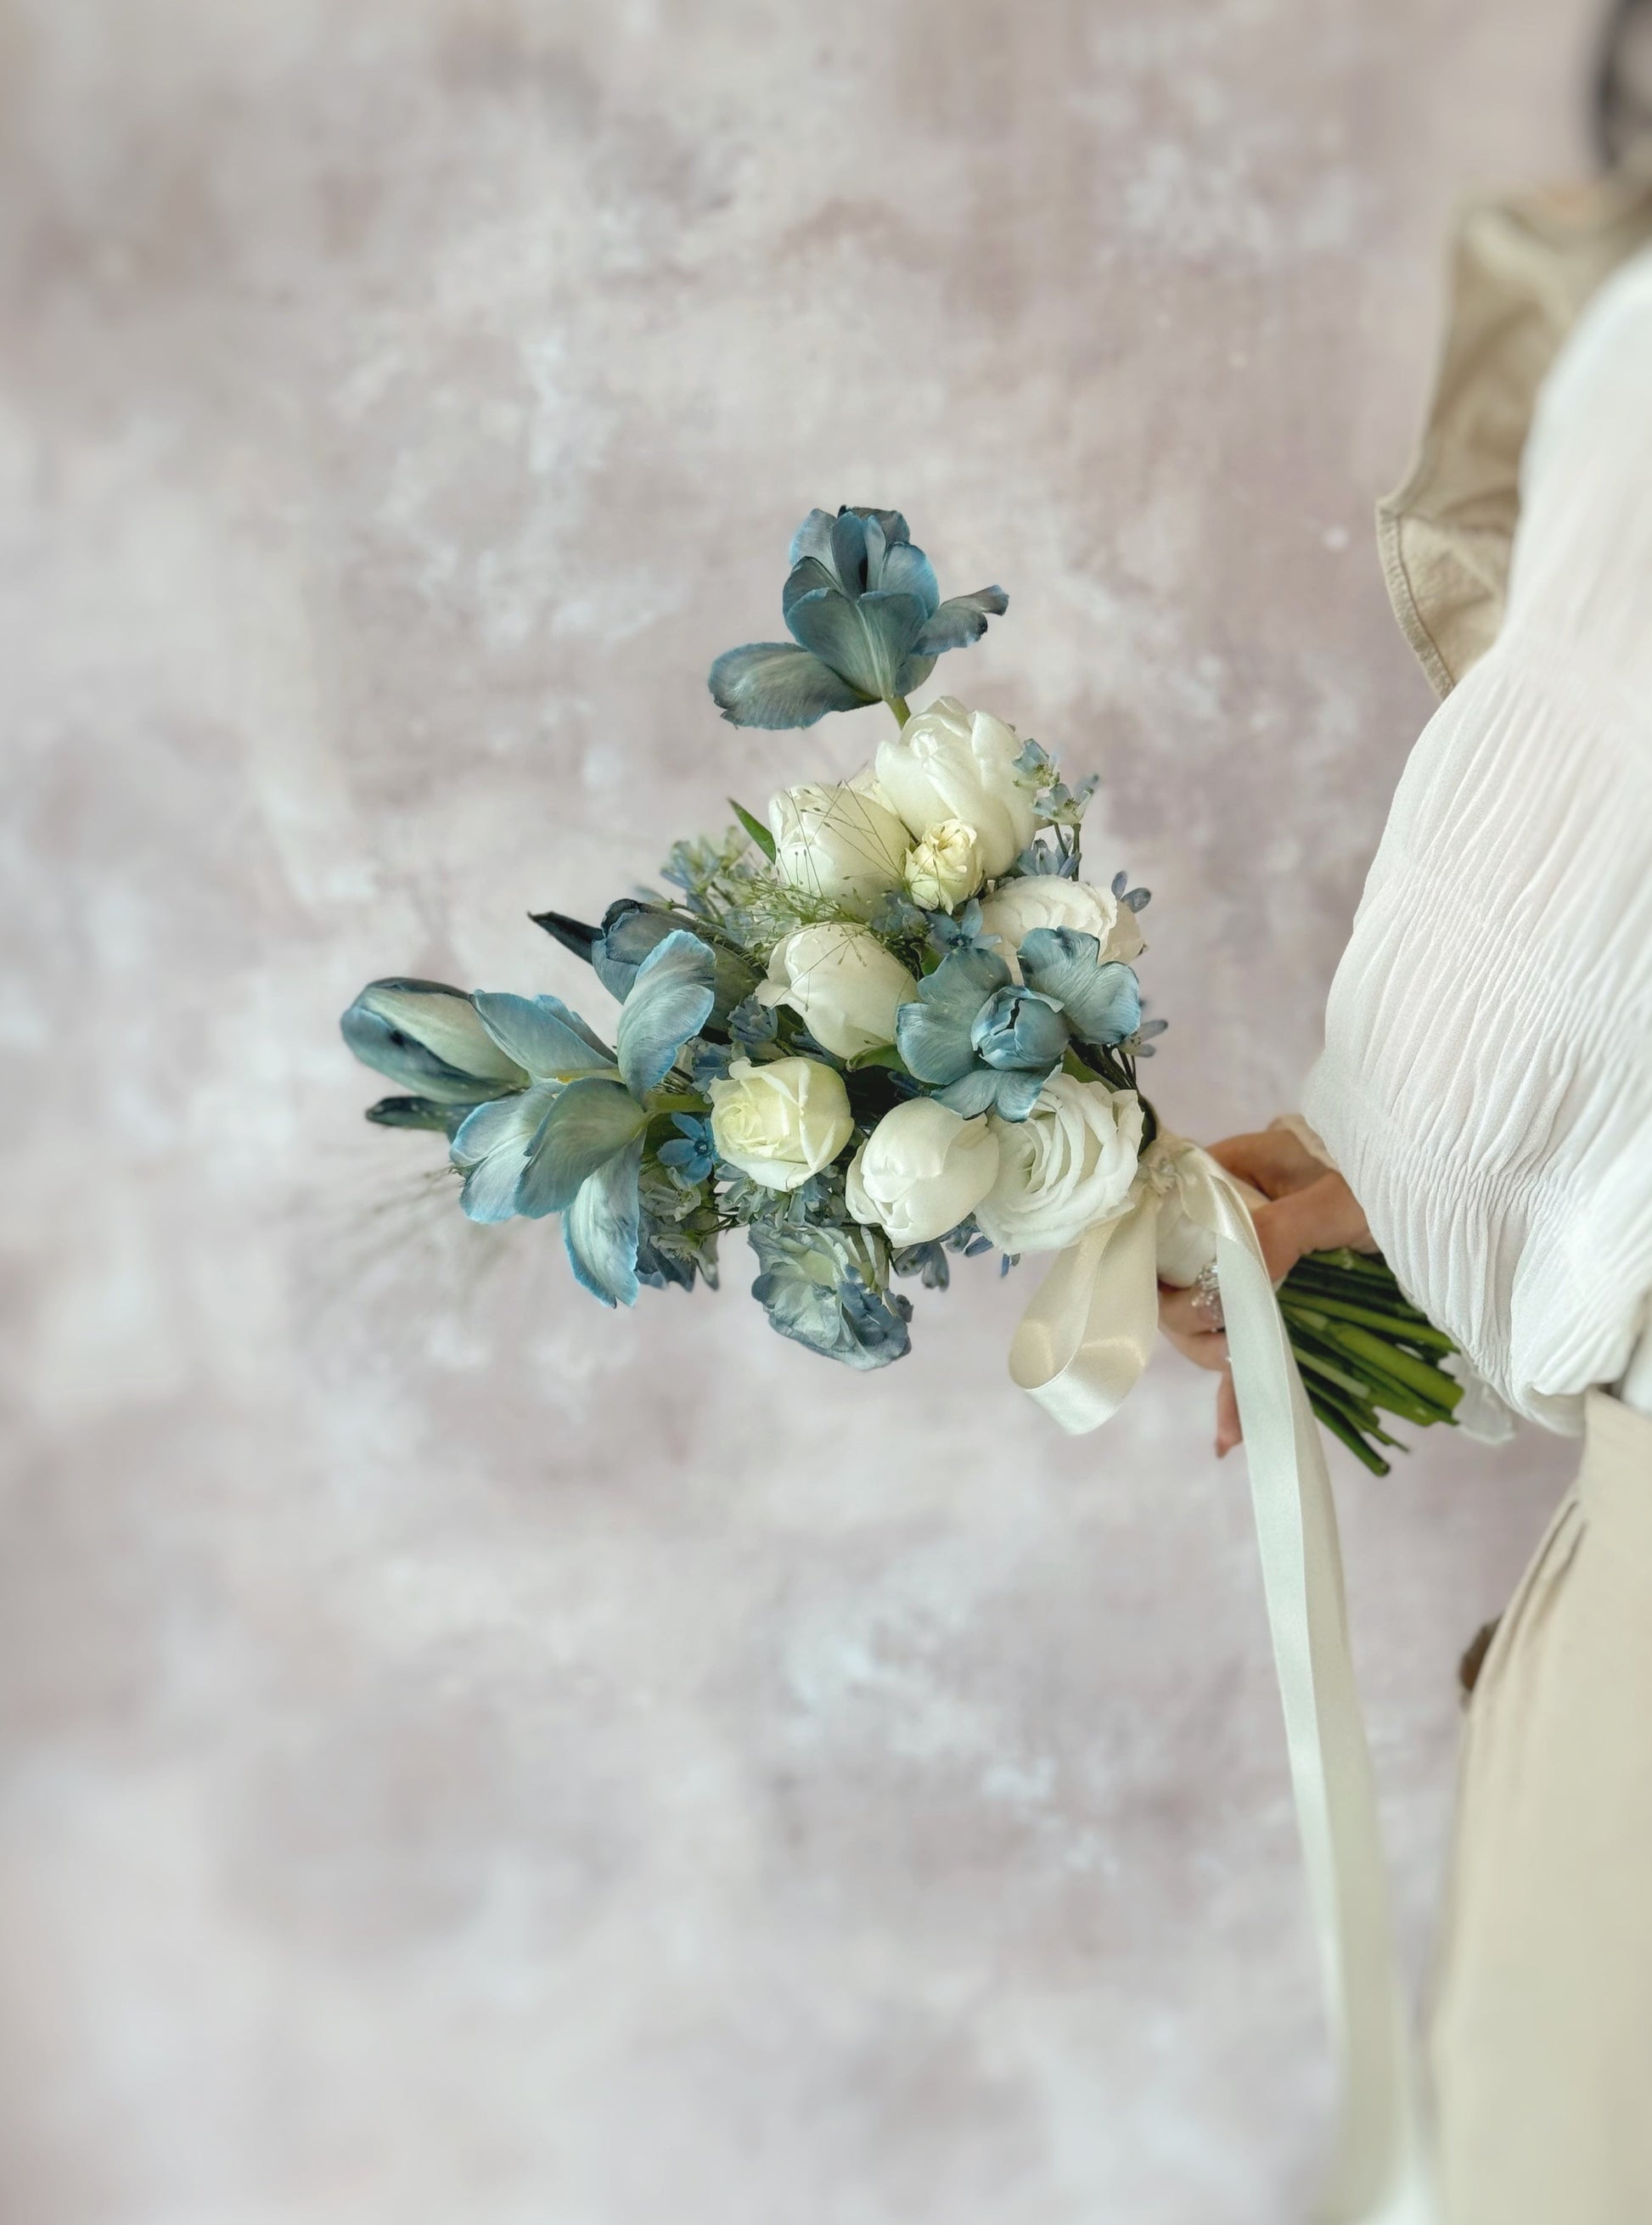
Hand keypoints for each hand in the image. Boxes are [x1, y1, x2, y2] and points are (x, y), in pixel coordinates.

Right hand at [1157, 1129, 1373, 1456]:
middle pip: (1178, 1278)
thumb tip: (1235, 1279)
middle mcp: (1231, 1219)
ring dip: (1218, 1357)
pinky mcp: (1279, 1299)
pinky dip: (1239, 1386)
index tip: (1200, 1302)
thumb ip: (1280, 1230)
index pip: (1167, 1219)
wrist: (1450, 1195)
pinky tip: (1231, 1435)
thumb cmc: (1393, 1179)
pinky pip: (1246, 1342)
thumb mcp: (1338, 1198)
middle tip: (1230, 1340)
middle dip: (1196, 1323)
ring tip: (1243, 1377)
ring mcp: (1253, 1263)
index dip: (1167, 1267)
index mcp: (1232, 1173)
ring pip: (1207, 1316)